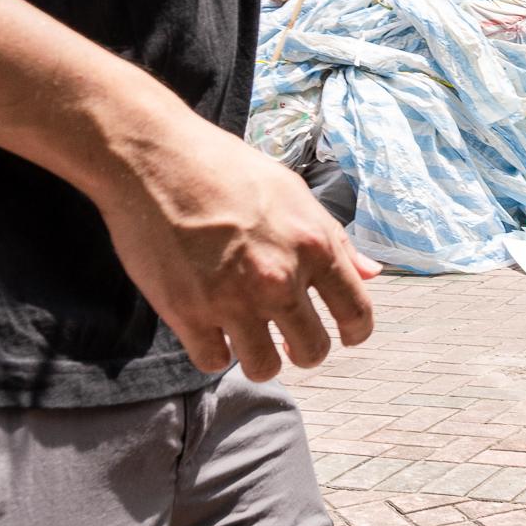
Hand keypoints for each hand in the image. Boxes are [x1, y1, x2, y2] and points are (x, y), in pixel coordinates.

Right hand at [90, 95, 381, 382]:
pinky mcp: (188, 313)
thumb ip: (333, 238)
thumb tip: (372, 274)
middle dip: (303, 350)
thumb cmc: (225, 167)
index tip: (344, 336)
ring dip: (259, 359)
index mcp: (314, 245)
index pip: (357, 313)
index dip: (355, 332)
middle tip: (287, 339)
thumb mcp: (293, 191)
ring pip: (264, 368)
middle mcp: (279, 279)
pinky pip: (213, 362)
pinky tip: (210, 330)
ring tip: (248, 339)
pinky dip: (214, 351)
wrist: (154, 157)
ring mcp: (233, 300)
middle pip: (312, 351)